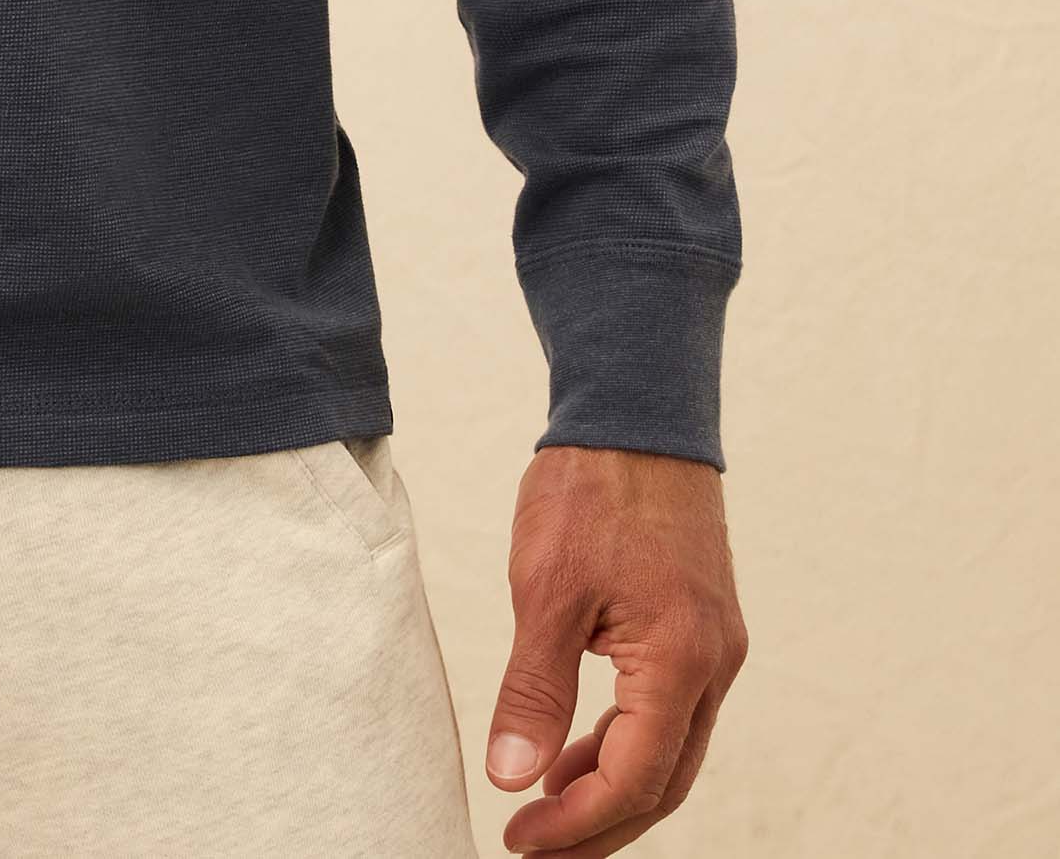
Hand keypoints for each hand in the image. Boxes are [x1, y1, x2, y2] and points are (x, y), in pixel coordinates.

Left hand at [483, 443, 747, 851]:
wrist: (638, 411)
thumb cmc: (592, 488)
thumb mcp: (546, 589)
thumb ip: (534, 690)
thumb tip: (512, 776)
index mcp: (681, 661)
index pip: (634, 780)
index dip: (576, 823)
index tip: (519, 840)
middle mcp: (714, 665)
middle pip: (662, 782)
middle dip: (599, 825)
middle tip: (534, 846)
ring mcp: (715, 646)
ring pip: (670, 750)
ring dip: (611, 786)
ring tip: (545, 804)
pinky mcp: (702, 626)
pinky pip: (670, 710)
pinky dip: (624, 740)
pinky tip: (576, 746)